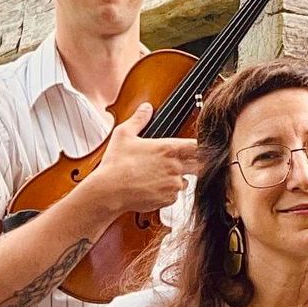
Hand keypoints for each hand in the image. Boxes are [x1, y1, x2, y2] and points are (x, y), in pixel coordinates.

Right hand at [85, 103, 199, 217]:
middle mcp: (175, 166)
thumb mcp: (124, 134)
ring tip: (158, 177)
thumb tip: (146, 107)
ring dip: (178, 179)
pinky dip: (168, 193)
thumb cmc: (115, 163)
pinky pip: (175, 196)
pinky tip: (152, 188)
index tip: (192, 149)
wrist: (109, 191)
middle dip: (192, 164)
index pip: (197, 146)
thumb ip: (139, 119)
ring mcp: (174, 184)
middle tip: (176, 164)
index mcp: (169, 149)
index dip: (198, 147)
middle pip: (198, 165)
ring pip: (186, 181)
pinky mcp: (169, 199)